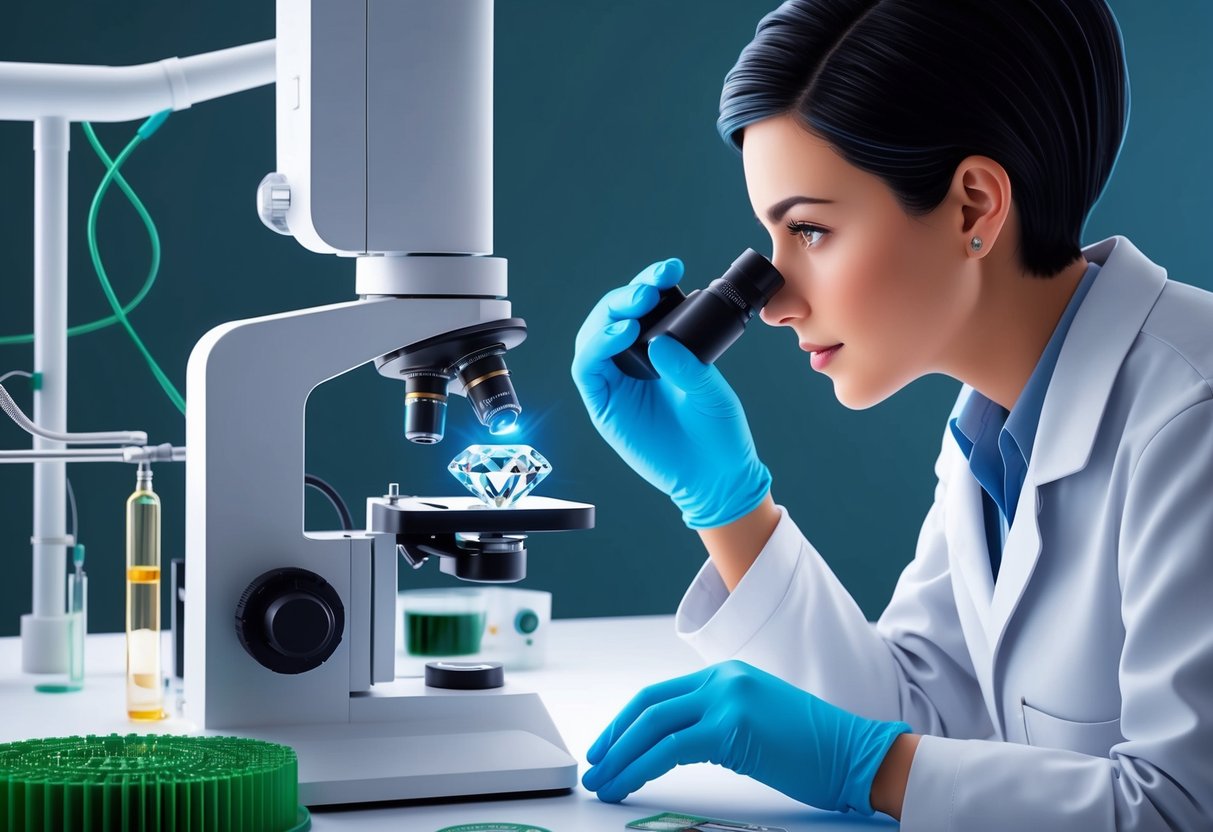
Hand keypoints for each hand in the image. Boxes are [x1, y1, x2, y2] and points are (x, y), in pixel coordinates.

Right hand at [570, 258, 770, 527]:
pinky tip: (621, 335)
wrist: (718, 477)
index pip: (644, 311)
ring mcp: (617, 385)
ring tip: (634, 308)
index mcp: (660, 354)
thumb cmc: (718, 433)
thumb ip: (687, 364)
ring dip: (607, 316)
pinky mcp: (604, 407)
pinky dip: (597, 347)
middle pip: (611, 319)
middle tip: (648, 288)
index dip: (649, 285)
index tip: (669, 270)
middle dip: (625, 297)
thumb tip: (660, 339)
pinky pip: (587, 370)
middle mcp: (634, 365)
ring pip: (592, 338)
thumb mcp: (710, 389)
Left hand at [581, 660, 910, 813]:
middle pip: (648, 706)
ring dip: (621, 756)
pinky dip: (641, 767)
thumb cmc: (814, 750)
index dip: (626, 722)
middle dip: (615, 739)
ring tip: (604, 782)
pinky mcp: (731, 727)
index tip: (607, 746)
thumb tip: (673, 746)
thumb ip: (717, 723)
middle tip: (595, 766)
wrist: (857, 754)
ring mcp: (727, 699)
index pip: (660, 695)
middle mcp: (722, 679)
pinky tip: (628, 784)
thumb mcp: (756, 722)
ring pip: (652, 725)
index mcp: (726, 674)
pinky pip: (669, 748)